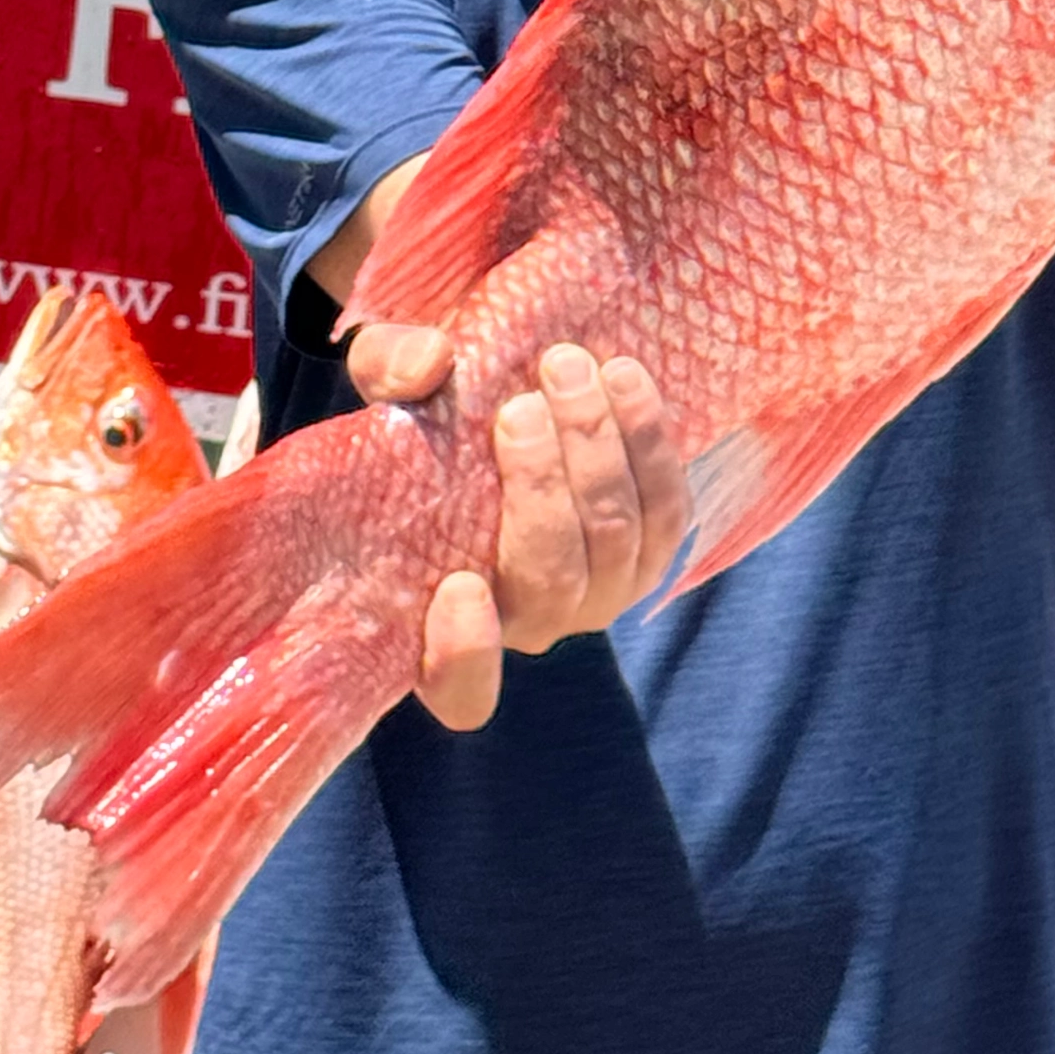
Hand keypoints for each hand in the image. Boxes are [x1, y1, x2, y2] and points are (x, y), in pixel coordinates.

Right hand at [346, 324, 689, 730]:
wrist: (507, 407)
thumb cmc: (426, 422)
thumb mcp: (388, 391)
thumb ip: (387, 370)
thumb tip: (430, 364)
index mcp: (442, 621)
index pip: (459, 689)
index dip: (464, 657)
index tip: (458, 585)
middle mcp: (528, 623)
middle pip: (552, 582)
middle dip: (542, 489)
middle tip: (522, 406)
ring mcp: (598, 592)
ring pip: (615, 540)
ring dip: (597, 450)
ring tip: (570, 369)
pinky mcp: (650, 548)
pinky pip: (667, 510)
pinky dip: (648, 441)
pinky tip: (624, 376)